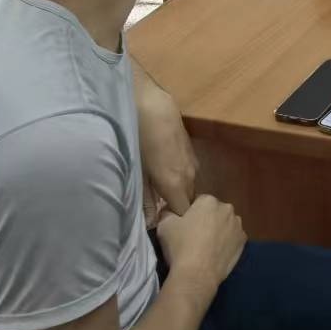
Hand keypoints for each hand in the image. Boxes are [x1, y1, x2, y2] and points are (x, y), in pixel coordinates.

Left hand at [134, 72, 195, 216]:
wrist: (152, 104)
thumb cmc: (139, 138)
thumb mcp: (137, 172)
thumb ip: (145, 200)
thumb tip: (150, 224)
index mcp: (176, 185)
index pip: (183, 213)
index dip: (173, 221)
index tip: (159, 223)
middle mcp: (190, 176)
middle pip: (188, 201)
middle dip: (175, 207)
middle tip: (156, 208)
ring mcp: (193, 162)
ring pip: (188, 185)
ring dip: (177, 191)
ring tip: (157, 190)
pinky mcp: (191, 150)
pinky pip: (188, 172)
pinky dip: (179, 177)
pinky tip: (163, 170)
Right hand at [156, 194, 244, 291]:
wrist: (196, 274)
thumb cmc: (180, 246)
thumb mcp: (164, 225)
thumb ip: (167, 212)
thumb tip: (170, 210)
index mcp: (208, 201)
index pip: (199, 201)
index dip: (191, 213)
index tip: (185, 226)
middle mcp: (227, 208)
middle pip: (215, 212)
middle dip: (207, 220)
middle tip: (195, 236)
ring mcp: (238, 225)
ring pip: (226, 224)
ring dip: (219, 230)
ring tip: (206, 247)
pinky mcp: (243, 241)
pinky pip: (233, 238)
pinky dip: (227, 243)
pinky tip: (216, 253)